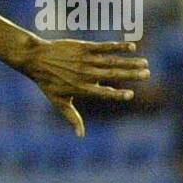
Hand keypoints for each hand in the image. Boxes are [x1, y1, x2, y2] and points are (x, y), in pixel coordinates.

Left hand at [14, 38, 149, 134]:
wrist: (35, 58)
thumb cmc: (47, 82)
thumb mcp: (59, 101)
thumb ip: (72, 117)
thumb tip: (80, 136)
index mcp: (81, 89)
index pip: (103, 93)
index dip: (117, 94)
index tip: (131, 94)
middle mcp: (85, 74)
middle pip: (112, 75)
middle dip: (131, 75)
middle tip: (147, 75)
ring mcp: (85, 60)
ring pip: (112, 61)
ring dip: (130, 62)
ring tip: (145, 63)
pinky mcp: (84, 48)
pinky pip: (104, 47)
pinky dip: (118, 46)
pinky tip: (132, 47)